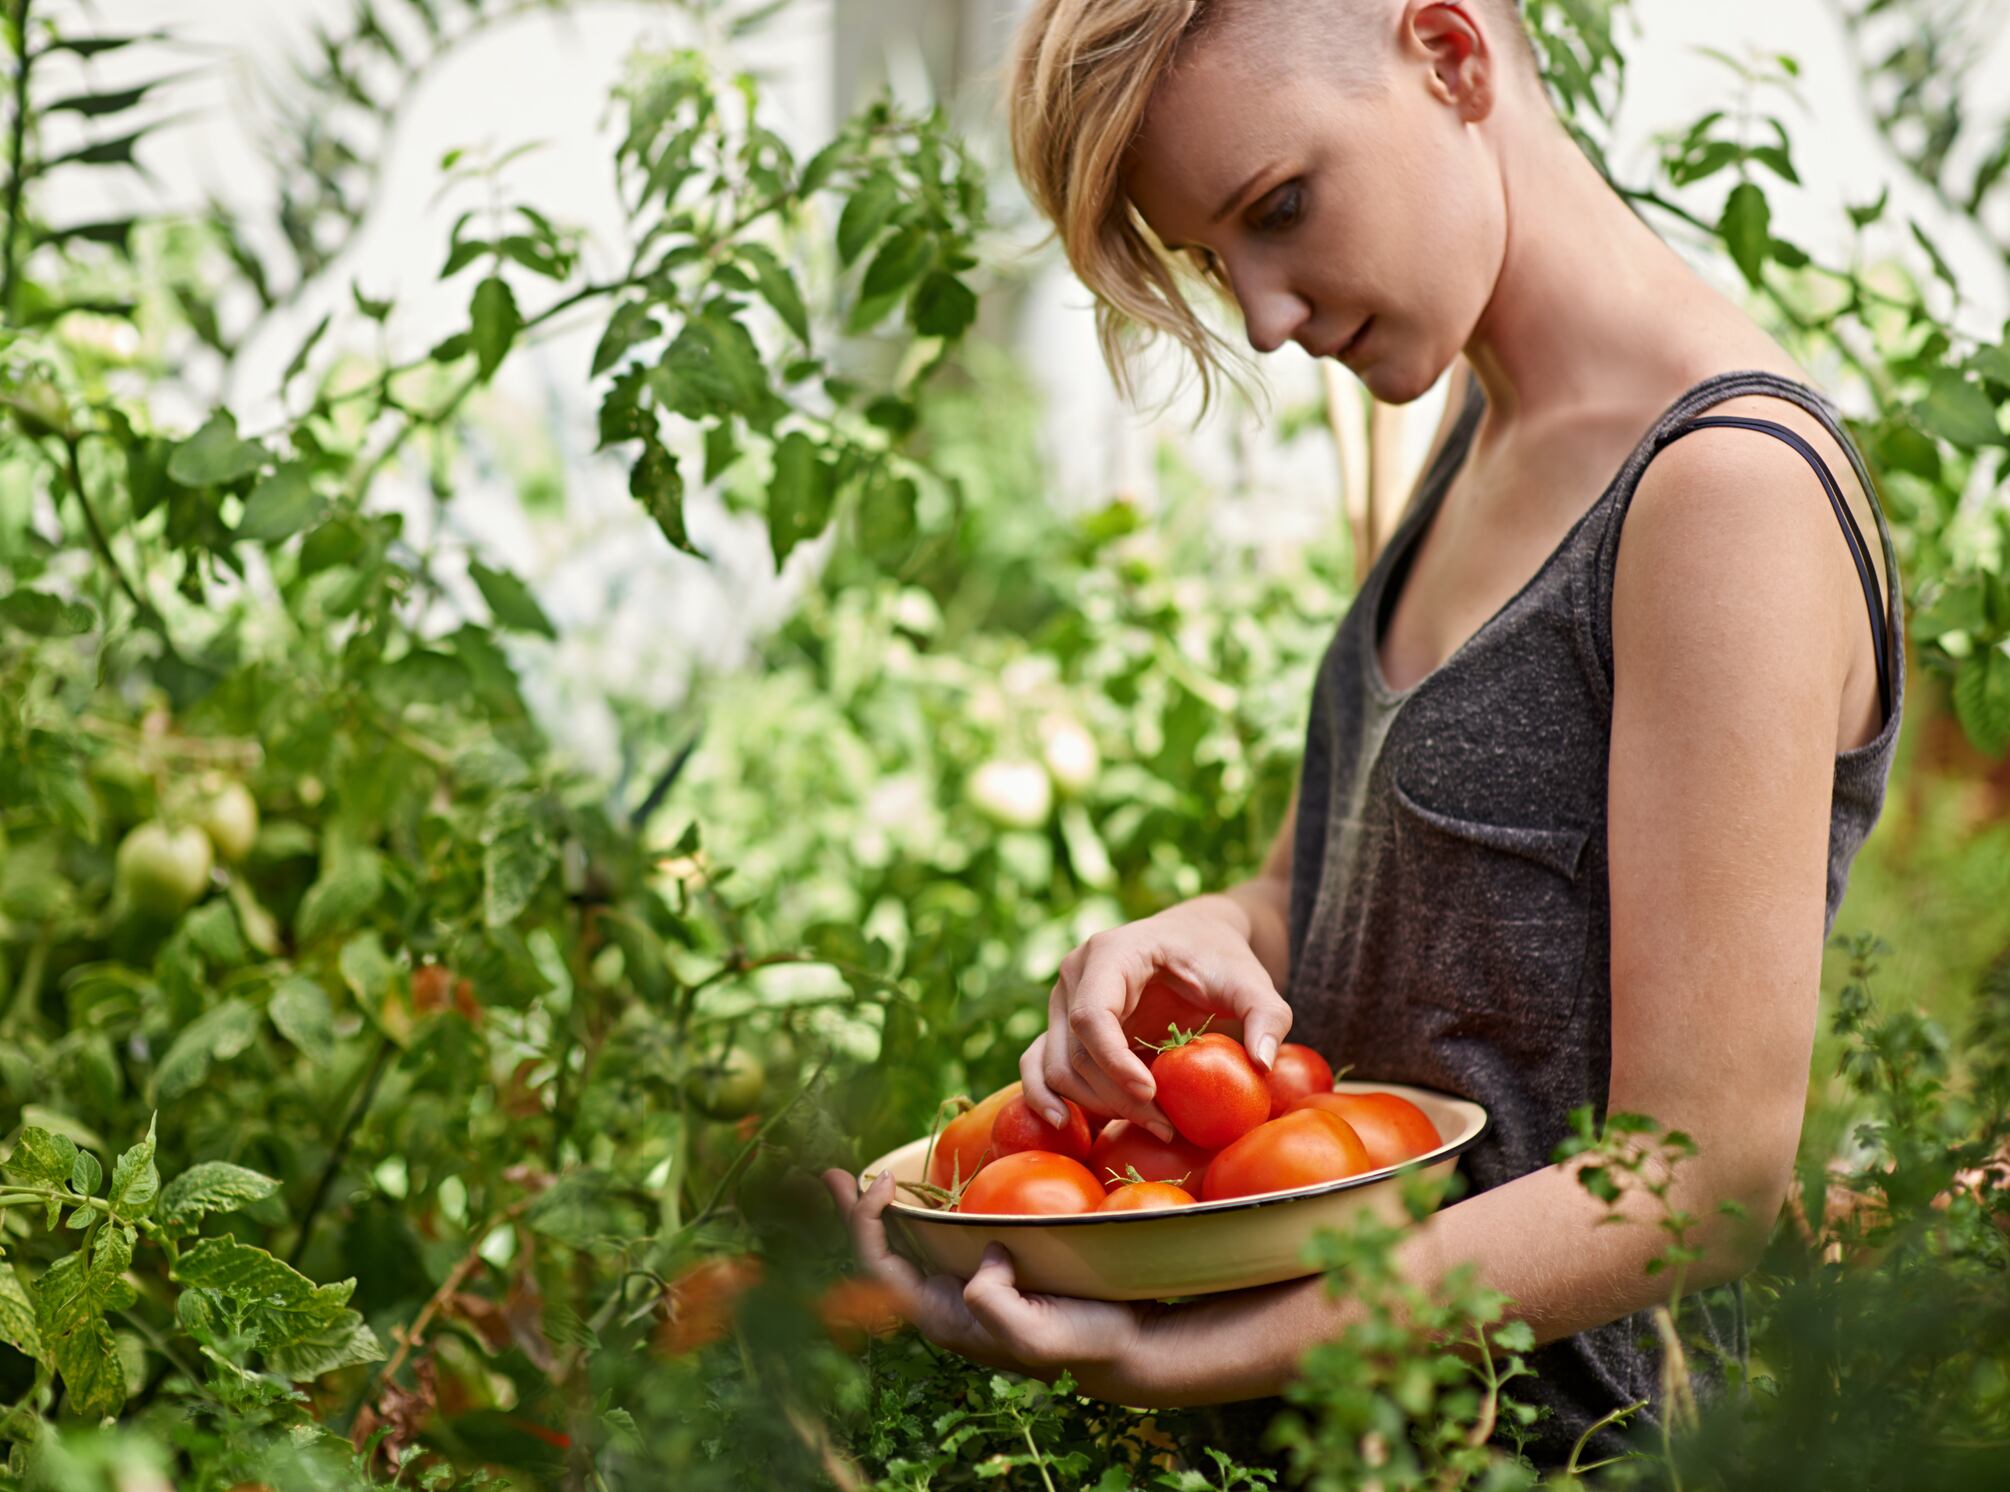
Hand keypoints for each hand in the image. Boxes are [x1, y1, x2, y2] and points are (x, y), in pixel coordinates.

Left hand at [822, 1167, 1148, 1396]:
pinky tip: (929, 1191)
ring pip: (911, 1244)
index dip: (867, 1223)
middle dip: (853, 1214)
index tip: (883, 1182)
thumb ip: (992, 1306)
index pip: (880, 1267)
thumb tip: (980, 1260)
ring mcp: (969, 1285)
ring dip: (884, 1211)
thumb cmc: (1079, 1341)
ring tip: (864, 1176)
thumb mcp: (1031, 1336)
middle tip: (829, 1173)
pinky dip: (928, 1211)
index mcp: (943, 1317)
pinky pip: (947, 1237)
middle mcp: (946, 1300)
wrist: (1125, 1343)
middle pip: (883, 1253)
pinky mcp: (996, 1269)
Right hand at [1022, 895, 1291, 1139]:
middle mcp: (1074, 975)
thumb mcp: (1252, 982)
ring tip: (1154, 1124)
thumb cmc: (1220, 959)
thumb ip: (1267, 1016)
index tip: (1153, 1094)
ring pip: (1057, 1068)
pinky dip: (1048, 1099)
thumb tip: (1262, 1063)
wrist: (1194, 941)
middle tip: (1168, 1125)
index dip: (1115, 1062)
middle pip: (1075, 1051)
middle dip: (1117, 1098)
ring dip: (1097, 1107)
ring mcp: (1061, 1003)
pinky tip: (1069, 1127)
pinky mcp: (1060, 1028)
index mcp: (1111, 952)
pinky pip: (1039, 1068)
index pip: (1092, 1015)